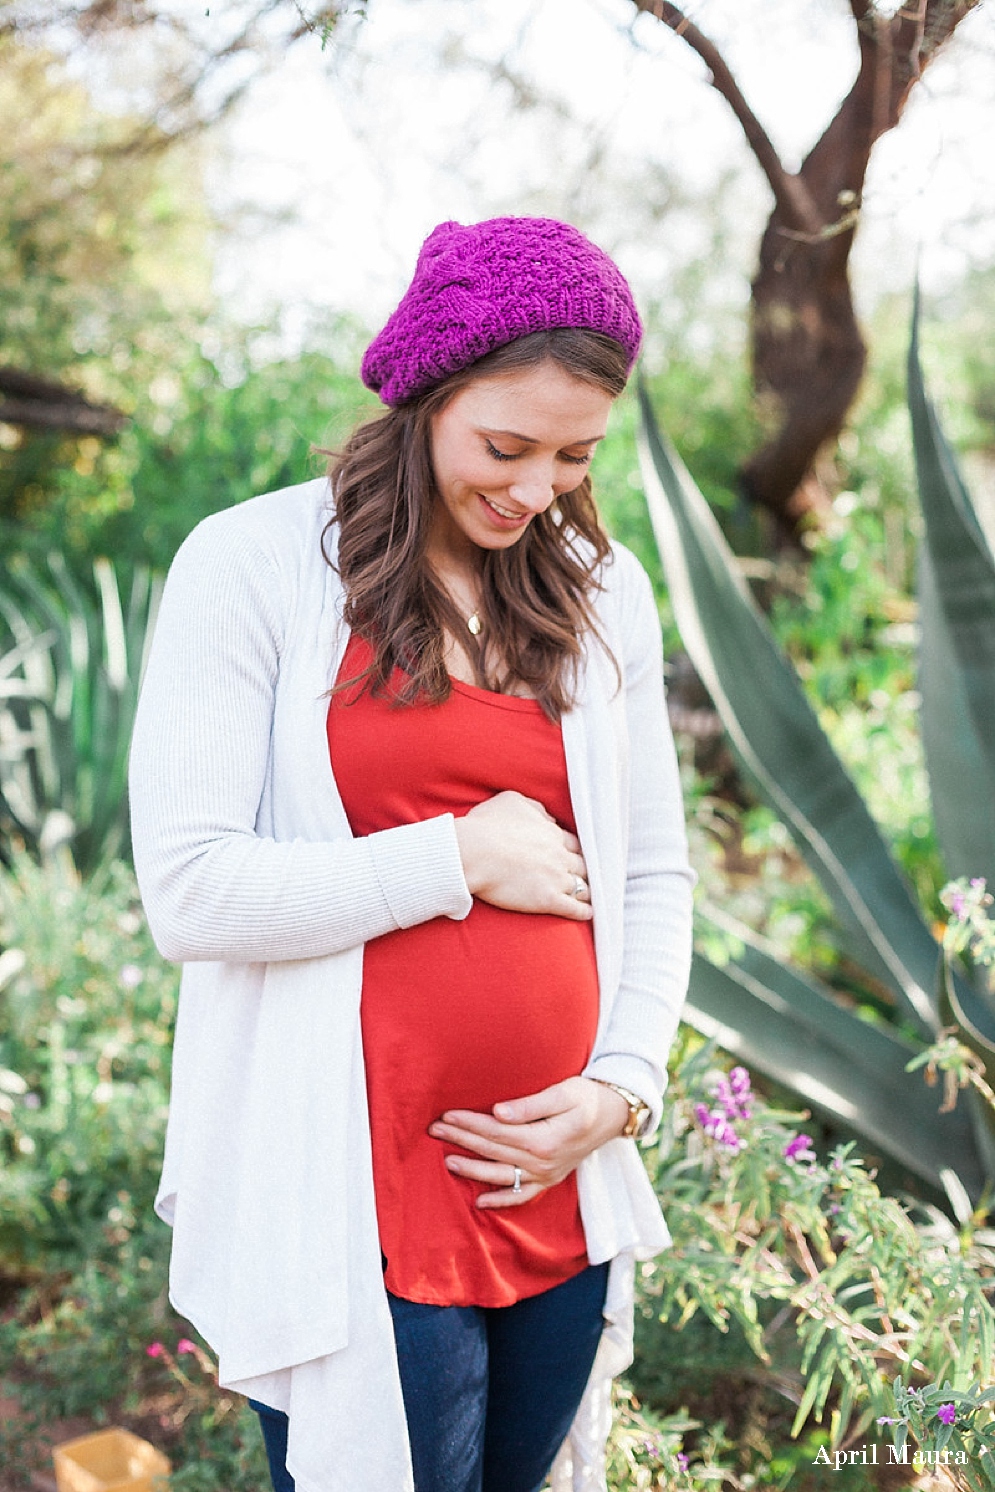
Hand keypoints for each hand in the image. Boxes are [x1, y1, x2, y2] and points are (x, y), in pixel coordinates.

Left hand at [428, 1077, 629, 1208]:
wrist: (614, 1115)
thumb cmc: (587, 1097)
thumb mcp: (563, 1092)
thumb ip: (530, 1105)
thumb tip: (499, 1112)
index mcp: (544, 1139)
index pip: (497, 1131)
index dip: (470, 1123)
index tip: (446, 1115)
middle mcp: (543, 1162)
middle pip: (494, 1151)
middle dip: (462, 1140)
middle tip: (435, 1130)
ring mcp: (546, 1174)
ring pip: (501, 1176)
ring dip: (473, 1170)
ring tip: (448, 1162)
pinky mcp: (549, 1180)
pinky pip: (521, 1195)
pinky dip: (501, 1200)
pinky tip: (479, 1202)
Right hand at [454, 792, 591, 920]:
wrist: (474, 853)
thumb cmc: (486, 825)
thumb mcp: (512, 802)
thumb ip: (535, 808)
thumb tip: (548, 818)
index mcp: (551, 833)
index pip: (573, 843)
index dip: (575, 851)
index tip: (575, 856)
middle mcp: (559, 855)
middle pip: (582, 864)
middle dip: (584, 870)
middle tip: (586, 877)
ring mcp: (556, 878)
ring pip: (582, 886)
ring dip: (586, 891)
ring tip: (589, 897)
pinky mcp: (548, 900)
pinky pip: (574, 908)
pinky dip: (583, 911)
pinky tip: (589, 913)